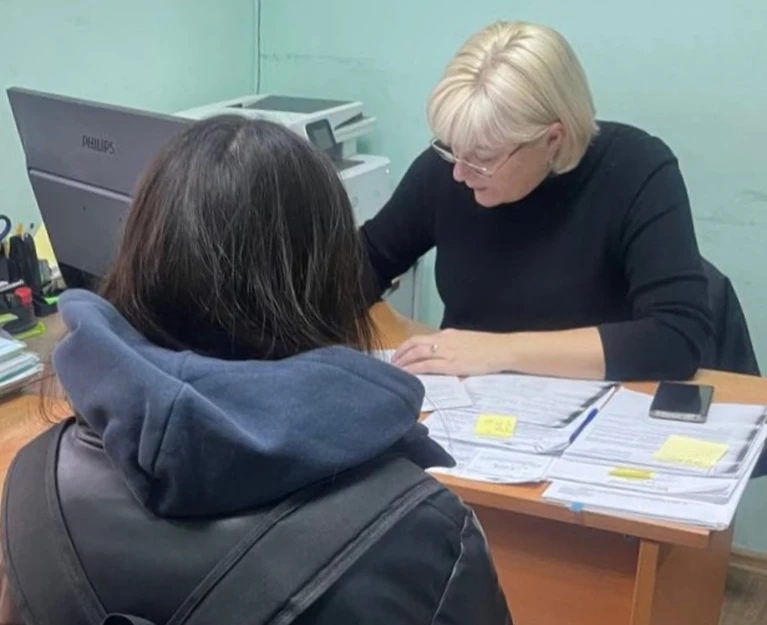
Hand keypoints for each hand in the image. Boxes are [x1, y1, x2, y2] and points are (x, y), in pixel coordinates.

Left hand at [392, 329, 507, 375]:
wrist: (503, 349)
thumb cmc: (489, 347)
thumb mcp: (466, 341)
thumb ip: (453, 345)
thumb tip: (441, 353)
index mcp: (447, 334)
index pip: (420, 338)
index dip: (406, 346)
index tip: (399, 354)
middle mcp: (444, 340)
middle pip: (414, 344)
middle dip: (400, 354)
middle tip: (392, 363)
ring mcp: (446, 352)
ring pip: (417, 354)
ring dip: (404, 362)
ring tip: (396, 370)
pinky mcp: (451, 364)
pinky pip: (427, 366)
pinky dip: (414, 369)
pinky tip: (407, 374)